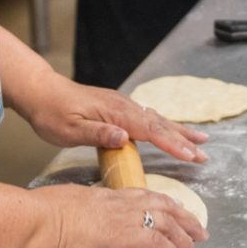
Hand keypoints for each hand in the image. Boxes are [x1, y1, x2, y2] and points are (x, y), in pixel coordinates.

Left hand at [24, 75, 208, 162]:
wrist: (41, 92)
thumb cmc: (52, 114)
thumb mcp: (70, 130)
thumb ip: (98, 134)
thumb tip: (124, 138)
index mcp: (116, 114)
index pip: (151, 131)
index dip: (172, 144)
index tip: (191, 156)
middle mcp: (124, 107)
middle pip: (161, 124)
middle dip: (184, 140)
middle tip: (205, 154)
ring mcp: (122, 106)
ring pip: (157, 120)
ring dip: (179, 132)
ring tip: (200, 140)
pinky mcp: (117, 108)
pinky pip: (148, 118)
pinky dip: (165, 127)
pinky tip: (171, 131)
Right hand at [32, 181, 206, 247]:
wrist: (34, 223)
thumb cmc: (36, 224)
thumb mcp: (61, 221)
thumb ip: (75, 229)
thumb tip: (73, 243)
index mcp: (101, 197)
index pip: (140, 196)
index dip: (160, 204)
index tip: (174, 211)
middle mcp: (117, 202)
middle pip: (162, 204)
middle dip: (184, 218)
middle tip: (198, 231)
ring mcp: (123, 216)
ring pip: (168, 222)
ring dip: (185, 240)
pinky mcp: (126, 234)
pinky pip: (159, 242)